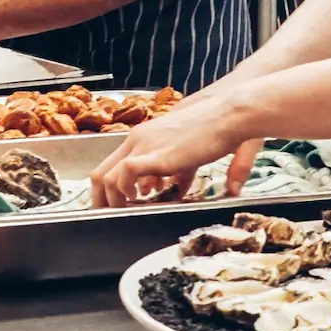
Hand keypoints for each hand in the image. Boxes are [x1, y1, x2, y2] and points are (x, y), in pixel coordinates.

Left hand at [90, 101, 253, 207]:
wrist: (229, 114)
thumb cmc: (215, 130)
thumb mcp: (190, 155)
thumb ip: (180, 173)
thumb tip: (175, 189)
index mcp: (144, 136)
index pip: (112, 164)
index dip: (109, 189)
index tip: (116, 205)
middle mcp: (138, 139)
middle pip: (101, 173)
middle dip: (102, 200)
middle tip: (110, 216)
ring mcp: (144, 145)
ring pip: (107, 176)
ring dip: (112, 201)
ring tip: (124, 214)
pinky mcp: (156, 154)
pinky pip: (126, 173)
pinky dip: (126, 191)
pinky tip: (140, 199)